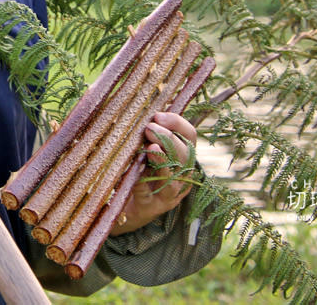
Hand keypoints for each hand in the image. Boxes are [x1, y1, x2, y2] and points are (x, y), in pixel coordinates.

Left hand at [110, 112, 197, 234]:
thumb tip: (139, 109)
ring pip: (176, 174)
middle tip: (149, 128)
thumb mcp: (145, 149)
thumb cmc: (138, 171)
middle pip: (185, 153)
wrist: (127, 207)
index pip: (189, 135)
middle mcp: (183, 174)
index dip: (176, 123)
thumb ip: (147, 133)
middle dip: (167, 138)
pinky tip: (141, 169)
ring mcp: (172, 192)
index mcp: (182, 156)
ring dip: (163, 158)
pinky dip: (149, 178)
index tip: (157, 115)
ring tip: (150, 146)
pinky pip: (157, 191)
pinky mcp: (157, 205)